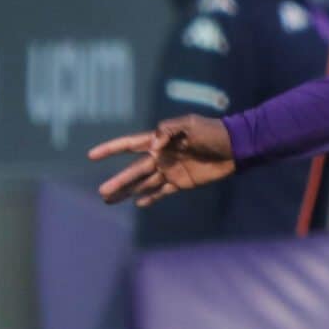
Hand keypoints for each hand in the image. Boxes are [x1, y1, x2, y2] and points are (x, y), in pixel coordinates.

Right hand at [90, 116, 237, 206]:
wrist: (236, 147)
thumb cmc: (213, 132)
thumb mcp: (190, 124)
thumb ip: (168, 131)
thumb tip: (152, 147)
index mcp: (160, 141)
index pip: (130, 144)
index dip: (111, 149)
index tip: (91, 155)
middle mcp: (161, 157)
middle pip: (134, 170)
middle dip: (118, 181)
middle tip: (102, 192)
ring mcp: (171, 170)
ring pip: (144, 183)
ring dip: (127, 192)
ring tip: (109, 200)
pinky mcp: (183, 182)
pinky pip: (162, 192)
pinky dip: (150, 198)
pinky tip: (138, 203)